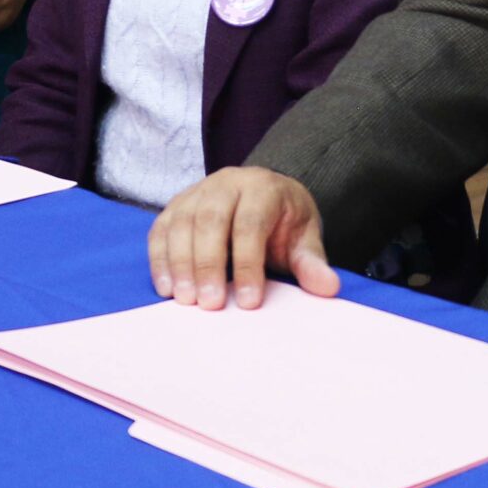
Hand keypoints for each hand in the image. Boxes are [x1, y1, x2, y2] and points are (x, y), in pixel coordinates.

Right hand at [148, 167, 339, 309]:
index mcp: (262, 188)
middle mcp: (226, 183)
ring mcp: (197, 191)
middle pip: (210, 220)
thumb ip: (311, 262)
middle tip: (210, 304)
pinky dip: (159, 258)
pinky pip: (160, 229)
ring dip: (180, 264)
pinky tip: (166, 288)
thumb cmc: (284, 223)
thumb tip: (328, 288)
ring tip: (186, 301)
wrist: (264, 195)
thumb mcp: (304, 238)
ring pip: (181, 223)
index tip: (250, 301)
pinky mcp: (176, 205)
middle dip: (208, 264)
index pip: (251, 224)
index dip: (249, 264)